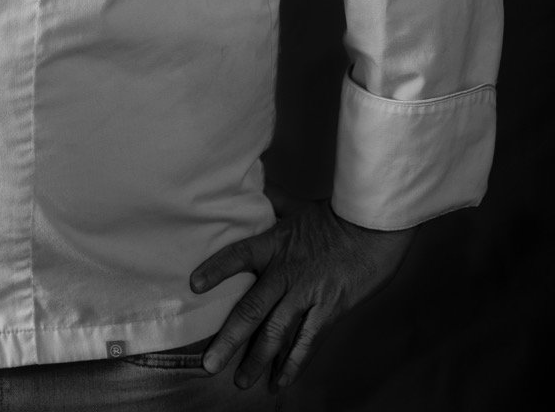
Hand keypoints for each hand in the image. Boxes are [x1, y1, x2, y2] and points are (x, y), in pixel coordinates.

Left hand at [190, 188, 414, 390]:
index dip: (216, 269)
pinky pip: (307, 343)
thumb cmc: (335, 217)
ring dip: (257, 360)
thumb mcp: (298, 207)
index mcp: (274, 244)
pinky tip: (279, 382)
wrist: (372, 229)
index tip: (194, 285)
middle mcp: (285, 272)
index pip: (237, 256)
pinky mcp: (329, 311)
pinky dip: (293, 365)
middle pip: (251, 309)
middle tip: (209, 364)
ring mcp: (307, 294)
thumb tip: (257, 185)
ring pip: (276, 333)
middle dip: (229, 339)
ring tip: (241, 381)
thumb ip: (274, 202)